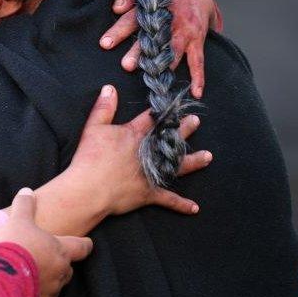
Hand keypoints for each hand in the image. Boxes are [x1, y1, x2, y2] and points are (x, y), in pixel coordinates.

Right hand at [0, 188, 92, 296]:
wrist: (3, 279)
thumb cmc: (17, 246)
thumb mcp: (18, 220)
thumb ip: (24, 205)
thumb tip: (26, 191)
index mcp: (61, 250)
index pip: (82, 247)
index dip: (85, 244)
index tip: (87, 243)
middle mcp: (60, 271)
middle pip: (68, 268)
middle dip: (60, 263)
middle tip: (48, 257)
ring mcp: (51, 290)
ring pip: (56, 284)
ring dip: (47, 279)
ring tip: (32, 273)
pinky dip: (35, 292)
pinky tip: (22, 288)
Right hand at [65, 85, 211, 216]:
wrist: (90, 188)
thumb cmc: (90, 157)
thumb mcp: (93, 127)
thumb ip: (104, 107)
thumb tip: (110, 87)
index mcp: (135, 135)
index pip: (152, 119)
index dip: (164, 110)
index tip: (176, 104)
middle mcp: (149, 152)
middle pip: (170, 139)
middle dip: (184, 130)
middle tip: (196, 122)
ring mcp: (152, 173)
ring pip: (177, 166)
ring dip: (194, 161)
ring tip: (208, 157)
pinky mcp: (149, 192)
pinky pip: (168, 199)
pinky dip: (181, 204)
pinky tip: (194, 208)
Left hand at [99, 0, 219, 97]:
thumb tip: (115, 8)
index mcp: (152, 6)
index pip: (132, 18)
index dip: (118, 30)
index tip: (104, 44)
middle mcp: (169, 19)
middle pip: (152, 37)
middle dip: (139, 51)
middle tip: (126, 66)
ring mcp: (185, 31)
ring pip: (173, 50)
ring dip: (163, 65)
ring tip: (154, 80)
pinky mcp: (197, 40)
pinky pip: (198, 60)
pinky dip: (199, 76)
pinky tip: (196, 93)